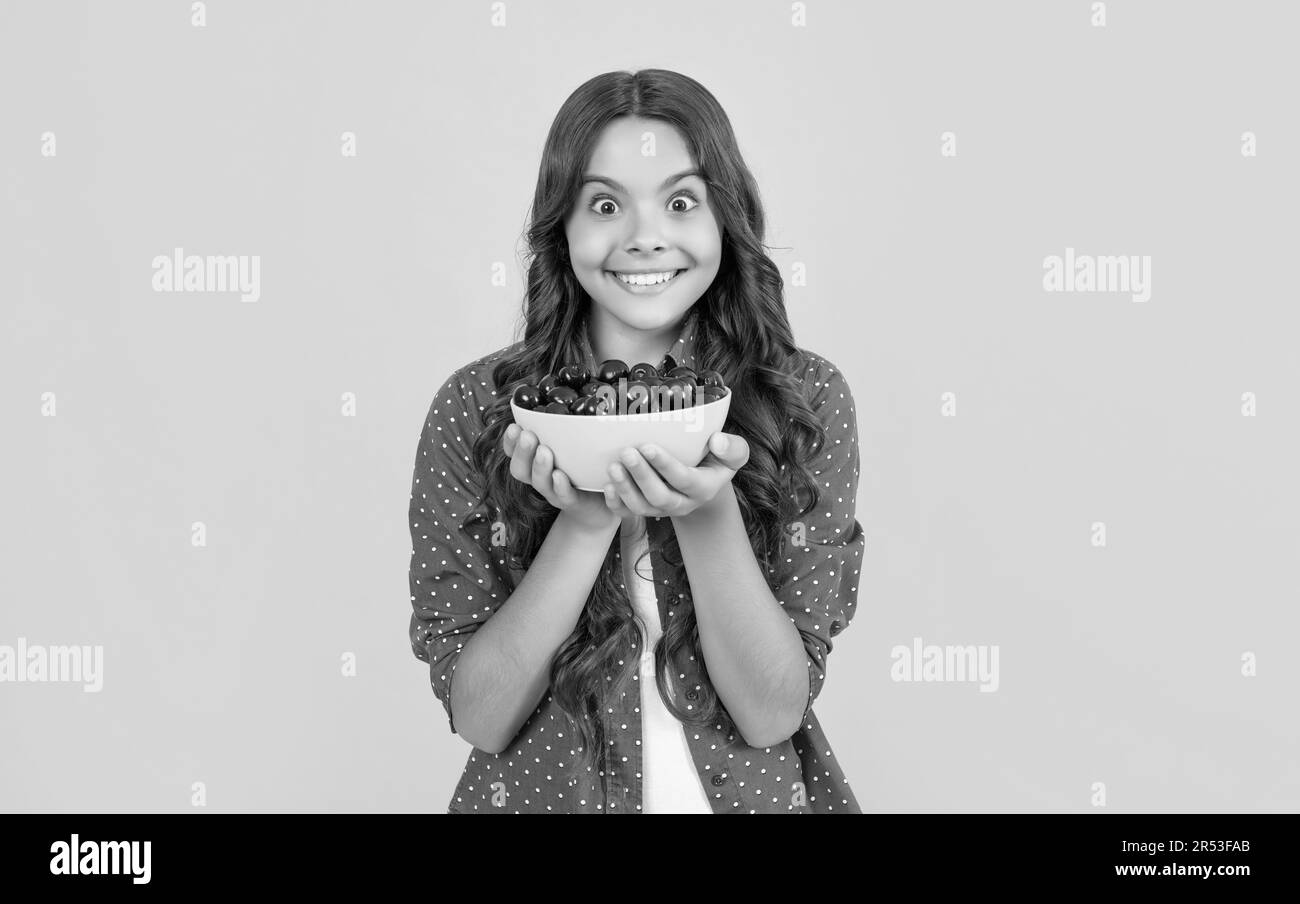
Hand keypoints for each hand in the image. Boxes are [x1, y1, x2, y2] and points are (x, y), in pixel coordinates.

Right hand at [503, 424, 619, 532]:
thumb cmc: (586, 466)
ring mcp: (554, 492)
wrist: (603, 501)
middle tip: (528, 435)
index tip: (514, 425)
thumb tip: (582, 384)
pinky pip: (562, 496)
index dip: (510, 441)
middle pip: (519, 469)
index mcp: (536, 461)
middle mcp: (540, 477)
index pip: (514, 452)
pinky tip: (561, 476)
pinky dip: (559, 486)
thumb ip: (571, 422)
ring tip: (544, 452)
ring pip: (539, 482)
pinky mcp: (572, 502)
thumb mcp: (576, 441)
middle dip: (522, 451)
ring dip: (539, 467)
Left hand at [603, 431, 749, 518]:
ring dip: (625, 488)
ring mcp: (662, 510)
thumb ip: (733, 448)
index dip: (665, 465)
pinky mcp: (646, 510)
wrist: (703, 480)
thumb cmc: (716, 459)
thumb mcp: (733, 453)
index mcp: (704, 488)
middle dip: (641, 476)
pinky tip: (606, 485)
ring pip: (641, 507)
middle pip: (660, 496)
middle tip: (626, 452)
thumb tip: (717, 441)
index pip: (683, 479)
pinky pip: (628, 513)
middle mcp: (683, 503)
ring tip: (613, 466)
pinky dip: (616, 503)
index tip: (648, 446)